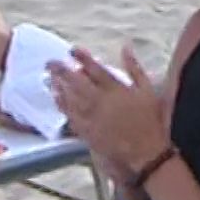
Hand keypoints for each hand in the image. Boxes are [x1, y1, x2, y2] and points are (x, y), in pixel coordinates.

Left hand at [47, 47, 167, 180]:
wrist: (146, 152)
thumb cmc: (150, 120)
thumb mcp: (148, 90)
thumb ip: (135, 68)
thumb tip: (125, 47)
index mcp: (116, 89)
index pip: (95, 68)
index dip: (81, 58)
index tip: (72, 50)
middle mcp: (101, 101)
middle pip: (76, 82)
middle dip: (61, 70)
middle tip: (50, 63)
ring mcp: (92, 117)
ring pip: (70, 98)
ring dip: (59, 86)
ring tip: (50, 78)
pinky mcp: (87, 131)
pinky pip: (70, 115)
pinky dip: (62, 105)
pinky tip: (56, 98)